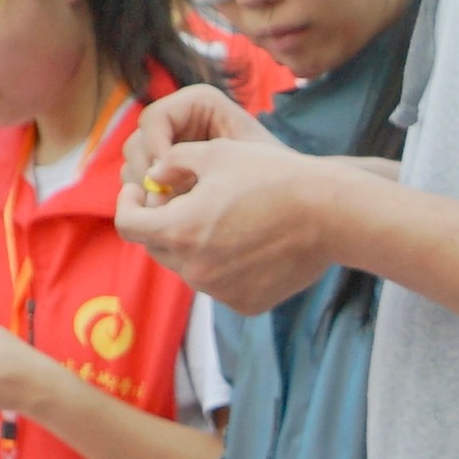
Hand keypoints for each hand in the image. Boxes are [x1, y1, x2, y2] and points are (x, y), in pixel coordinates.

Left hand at [116, 86, 358, 310]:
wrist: (330, 215)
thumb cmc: (272, 177)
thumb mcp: (215, 154)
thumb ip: (172, 163)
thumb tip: (155, 175)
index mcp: (179, 230)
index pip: (128, 224)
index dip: (128, 204)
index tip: (140, 192)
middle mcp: (194, 268)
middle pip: (157, 248)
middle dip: (163, 223)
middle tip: (186, 201)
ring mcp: (220, 291)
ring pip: (190, 267)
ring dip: (195, 246)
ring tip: (228, 221)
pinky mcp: (245, 304)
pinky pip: (221, 285)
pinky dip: (225, 267)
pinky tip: (251, 244)